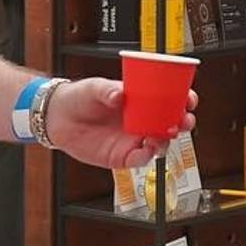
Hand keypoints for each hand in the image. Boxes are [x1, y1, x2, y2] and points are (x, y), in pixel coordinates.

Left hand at [45, 77, 198, 168]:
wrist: (56, 118)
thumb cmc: (78, 98)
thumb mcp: (94, 87)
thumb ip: (107, 90)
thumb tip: (120, 94)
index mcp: (139, 100)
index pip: (168, 100)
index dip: (182, 99)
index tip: (188, 98)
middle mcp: (139, 120)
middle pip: (170, 123)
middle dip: (182, 122)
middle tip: (184, 119)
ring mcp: (132, 138)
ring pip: (160, 142)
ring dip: (167, 139)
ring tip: (163, 133)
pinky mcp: (122, 156)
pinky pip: (140, 158)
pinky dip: (147, 155)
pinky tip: (147, 148)